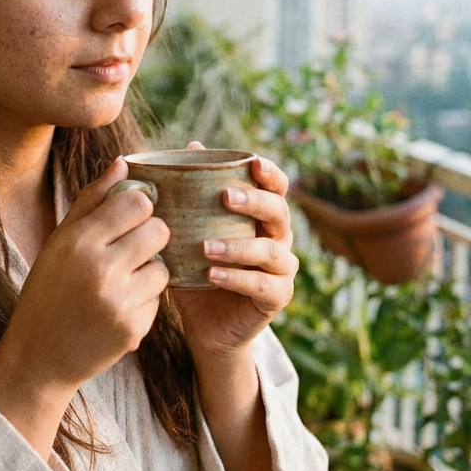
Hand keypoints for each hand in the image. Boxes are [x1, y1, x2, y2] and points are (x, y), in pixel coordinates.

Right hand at [0, 157, 169, 453]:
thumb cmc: (47, 290)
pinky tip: (116, 309)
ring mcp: (119, 302)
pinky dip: (143, 302)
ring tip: (121, 281)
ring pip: (163, 268)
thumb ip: (92, 200)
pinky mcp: (134, 330)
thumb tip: (124, 163)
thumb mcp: (59, 242)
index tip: (130, 218)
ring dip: (149, 271)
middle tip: (132, 248)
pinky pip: (158, 302)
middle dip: (151, 237)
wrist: (38, 357)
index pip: (138, 203)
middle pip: (159, 231)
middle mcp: (100, 269)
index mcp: (78, 241)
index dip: (139, 208)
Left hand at [173, 144, 297, 358]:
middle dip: (254, 202)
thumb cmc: (197, 270)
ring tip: (206, 248)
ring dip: (239, 246)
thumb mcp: (189, 231)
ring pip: (271, 251)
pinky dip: (237, 278)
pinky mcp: (276, 297)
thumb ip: (192, 193)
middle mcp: (278, 239)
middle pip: (278, 212)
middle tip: (225, 197)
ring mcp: (281, 270)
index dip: (270, 174)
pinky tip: (212, 274)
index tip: (254, 163)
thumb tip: (192, 145)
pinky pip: (262, 285)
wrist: (205, 325)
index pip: (276, 188)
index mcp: (260, 217)